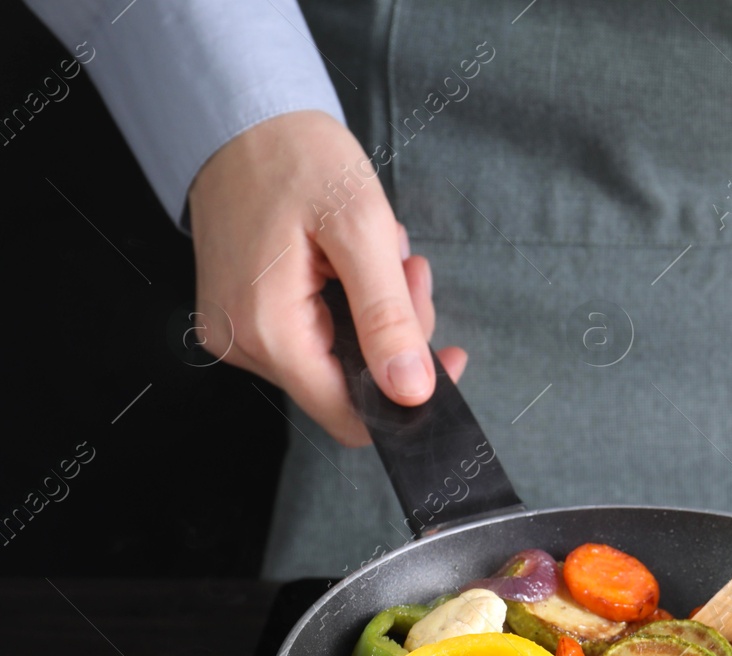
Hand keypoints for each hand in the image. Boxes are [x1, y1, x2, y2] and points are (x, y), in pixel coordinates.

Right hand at [189, 110, 465, 445]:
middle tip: (409, 270)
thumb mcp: (361, 229)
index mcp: (267, 330)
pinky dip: (347, 306)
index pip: (349, 416)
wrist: (240, 118)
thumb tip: (411, 391)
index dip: (407, 397)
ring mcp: (237, 333)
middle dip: (396, 336)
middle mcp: (242, 344)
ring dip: (375, 315)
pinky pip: (314, 335)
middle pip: (348, 385)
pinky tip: (350, 261)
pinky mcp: (241, 317)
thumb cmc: (296, 157)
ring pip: (336, 360)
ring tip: (380, 253)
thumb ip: (388, 317)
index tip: (449, 355)